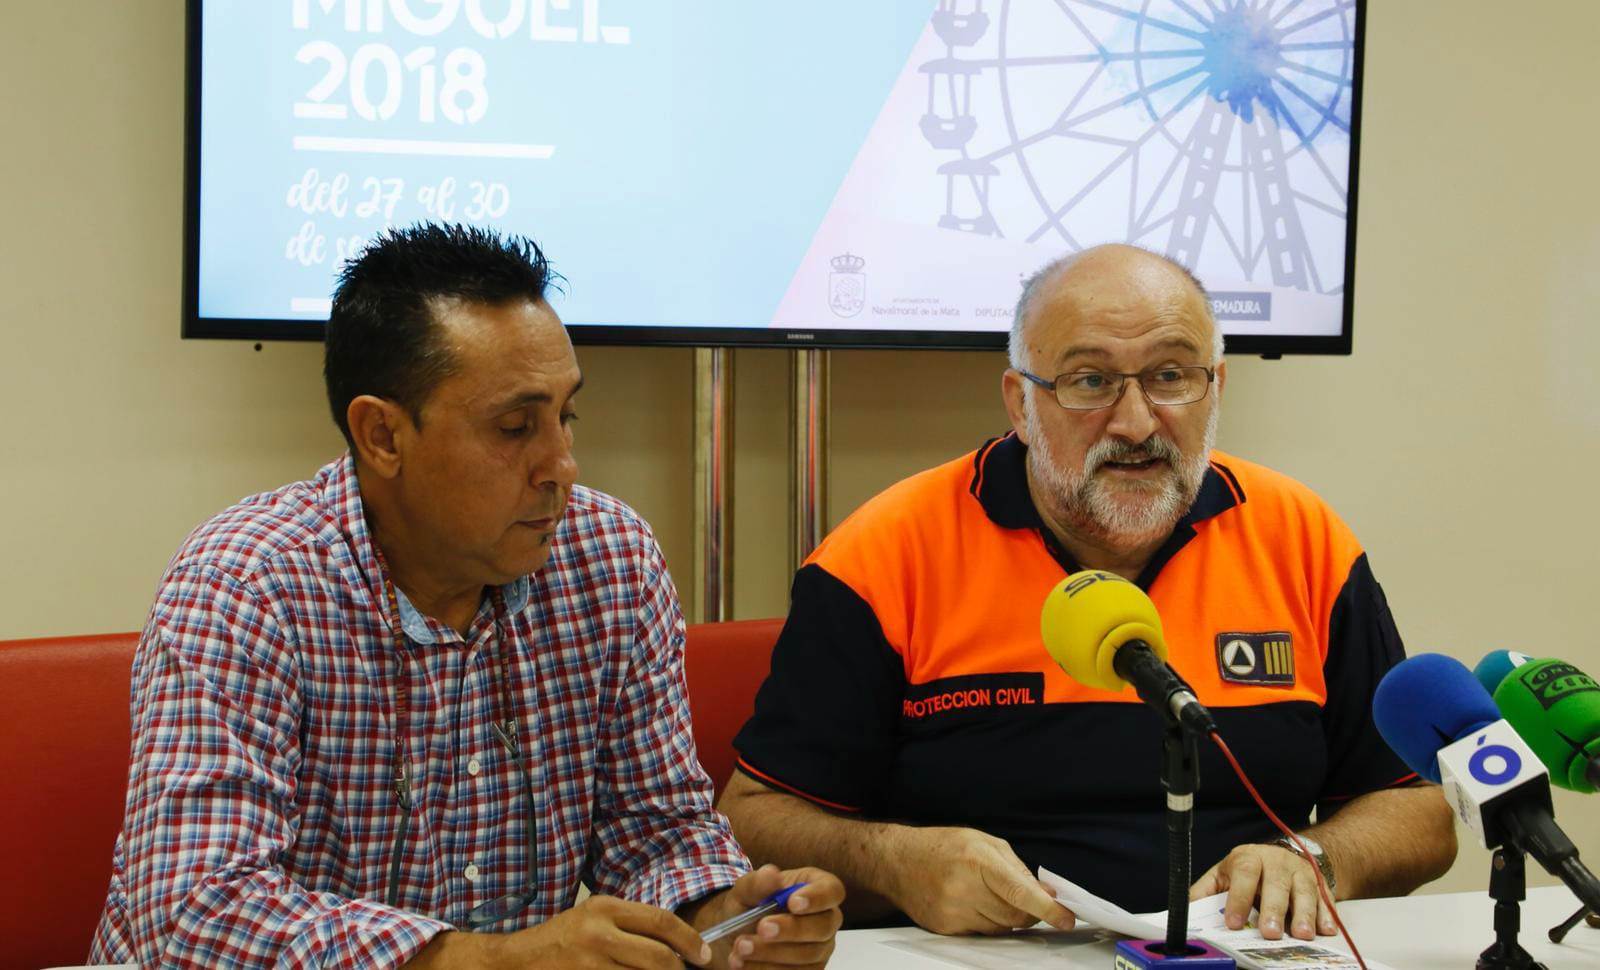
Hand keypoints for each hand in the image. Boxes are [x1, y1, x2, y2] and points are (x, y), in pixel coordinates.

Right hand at [483, 894, 712, 968]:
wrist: (518, 960)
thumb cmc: (563, 938)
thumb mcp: (595, 917)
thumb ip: (630, 924)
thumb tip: (676, 942)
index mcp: (605, 907)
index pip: (661, 920)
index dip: (689, 940)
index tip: (704, 954)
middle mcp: (598, 933)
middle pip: (658, 956)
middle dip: (680, 969)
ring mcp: (589, 963)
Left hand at [691, 864, 843, 969]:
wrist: (737, 935)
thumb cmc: (749, 905)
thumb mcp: (746, 890)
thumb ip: (757, 883)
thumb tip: (771, 874)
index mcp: (816, 887)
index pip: (832, 891)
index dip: (817, 897)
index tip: (792, 902)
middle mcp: (826, 919)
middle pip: (823, 927)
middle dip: (791, 929)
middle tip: (762, 928)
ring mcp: (820, 948)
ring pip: (808, 956)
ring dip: (772, 954)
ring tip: (741, 947)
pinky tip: (742, 963)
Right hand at [886, 826, 1075, 935]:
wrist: (897, 861)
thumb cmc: (942, 846)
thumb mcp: (983, 842)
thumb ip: (1017, 867)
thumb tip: (1046, 892)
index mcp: (978, 860)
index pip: (1021, 893)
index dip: (1048, 909)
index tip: (1066, 919)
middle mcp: (965, 887)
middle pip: (1016, 916)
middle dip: (1030, 913)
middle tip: (1029, 903)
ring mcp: (953, 910)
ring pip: (1001, 929)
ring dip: (1008, 918)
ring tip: (991, 896)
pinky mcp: (945, 927)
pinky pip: (982, 934)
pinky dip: (987, 923)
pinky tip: (973, 904)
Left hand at [1191, 843, 1334, 940]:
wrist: (1285, 856)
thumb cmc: (1249, 871)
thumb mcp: (1224, 875)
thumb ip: (1206, 892)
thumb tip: (1185, 911)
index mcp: (1248, 858)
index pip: (1244, 873)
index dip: (1239, 898)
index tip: (1234, 923)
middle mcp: (1276, 862)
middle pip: (1276, 883)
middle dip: (1273, 908)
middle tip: (1270, 933)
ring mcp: (1300, 872)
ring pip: (1304, 891)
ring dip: (1304, 914)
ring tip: (1302, 935)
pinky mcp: (1319, 884)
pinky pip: (1325, 899)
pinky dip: (1327, 915)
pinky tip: (1327, 930)